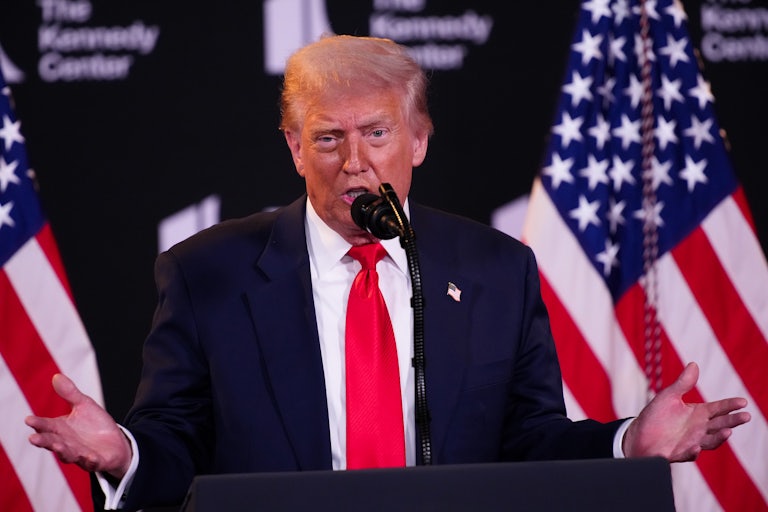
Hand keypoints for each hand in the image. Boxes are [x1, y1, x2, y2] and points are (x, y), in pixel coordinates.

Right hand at [25, 373, 131, 478]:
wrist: (115, 443)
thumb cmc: (94, 425)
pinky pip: (92, 462)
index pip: (47, 426)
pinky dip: (89, 460)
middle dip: (44, 441)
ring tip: (57, 446)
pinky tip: (88, 456)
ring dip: (62, 451)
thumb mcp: (84, 405)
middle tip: (33, 438)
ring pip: (69, 454)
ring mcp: (81, 454)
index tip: (28, 419)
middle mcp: (67, 444)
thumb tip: (56, 376)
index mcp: (62, 430)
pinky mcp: (96, 461)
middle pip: (53, 442)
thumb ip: (70, 393)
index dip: (38, 424)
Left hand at [623, 362, 750, 461]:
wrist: (639, 435)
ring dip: (719, 437)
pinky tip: (696, 448)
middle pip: (720, 424)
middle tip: (745, 416)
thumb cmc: (656, 415)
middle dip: (733, 420)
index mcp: (698, 413)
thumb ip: (683, 383)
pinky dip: (693, 452)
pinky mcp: (679, 454)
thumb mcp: (669, 396)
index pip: (718, 408)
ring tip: (727, 431)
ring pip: (710, 441)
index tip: (743, 402)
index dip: (730, 405)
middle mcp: (699, 429)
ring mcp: (692, 442)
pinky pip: (688, 454)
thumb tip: (694, 364)